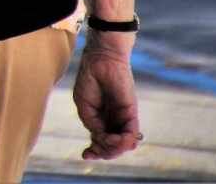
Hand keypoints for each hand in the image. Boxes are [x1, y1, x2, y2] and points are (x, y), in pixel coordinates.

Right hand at [72, 38, 142, 159]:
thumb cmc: (89, 79)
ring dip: (115, 149)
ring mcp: (122, 118)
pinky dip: (125, 140)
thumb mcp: (84, 106)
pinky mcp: (131, 112)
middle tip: (93, 152)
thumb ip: (92, 124)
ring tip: (107, 143)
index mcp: (99, 120)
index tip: (85, 155)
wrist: (100, 60)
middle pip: (112, 146)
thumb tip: (103, 140)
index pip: (100, 141)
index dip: (94, 151)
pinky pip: (131, 132)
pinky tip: (118, 140)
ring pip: (123, 144)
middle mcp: (112, 121)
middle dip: (104, 153)